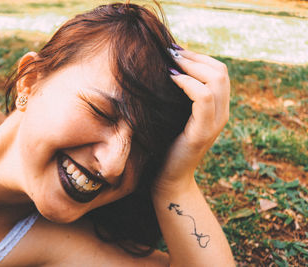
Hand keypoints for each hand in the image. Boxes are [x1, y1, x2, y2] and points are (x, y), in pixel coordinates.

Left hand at [153, 49, 229, 195]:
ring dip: (191, 67)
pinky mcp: (203, 132)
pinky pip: (204, 98)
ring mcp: (215, 123)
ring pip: (217, 81)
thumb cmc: (166, 144)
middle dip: (195, 57)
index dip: (199, 57)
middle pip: (221, 71)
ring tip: (170, 63)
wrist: (169, 177)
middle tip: (171, 53)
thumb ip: (180, 95)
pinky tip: (171, 79)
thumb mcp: (175, 114)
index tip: (175, 51)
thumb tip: (167, 67)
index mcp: (217, 108)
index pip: (219, 71)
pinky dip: (188, 83)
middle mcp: (222, 114)